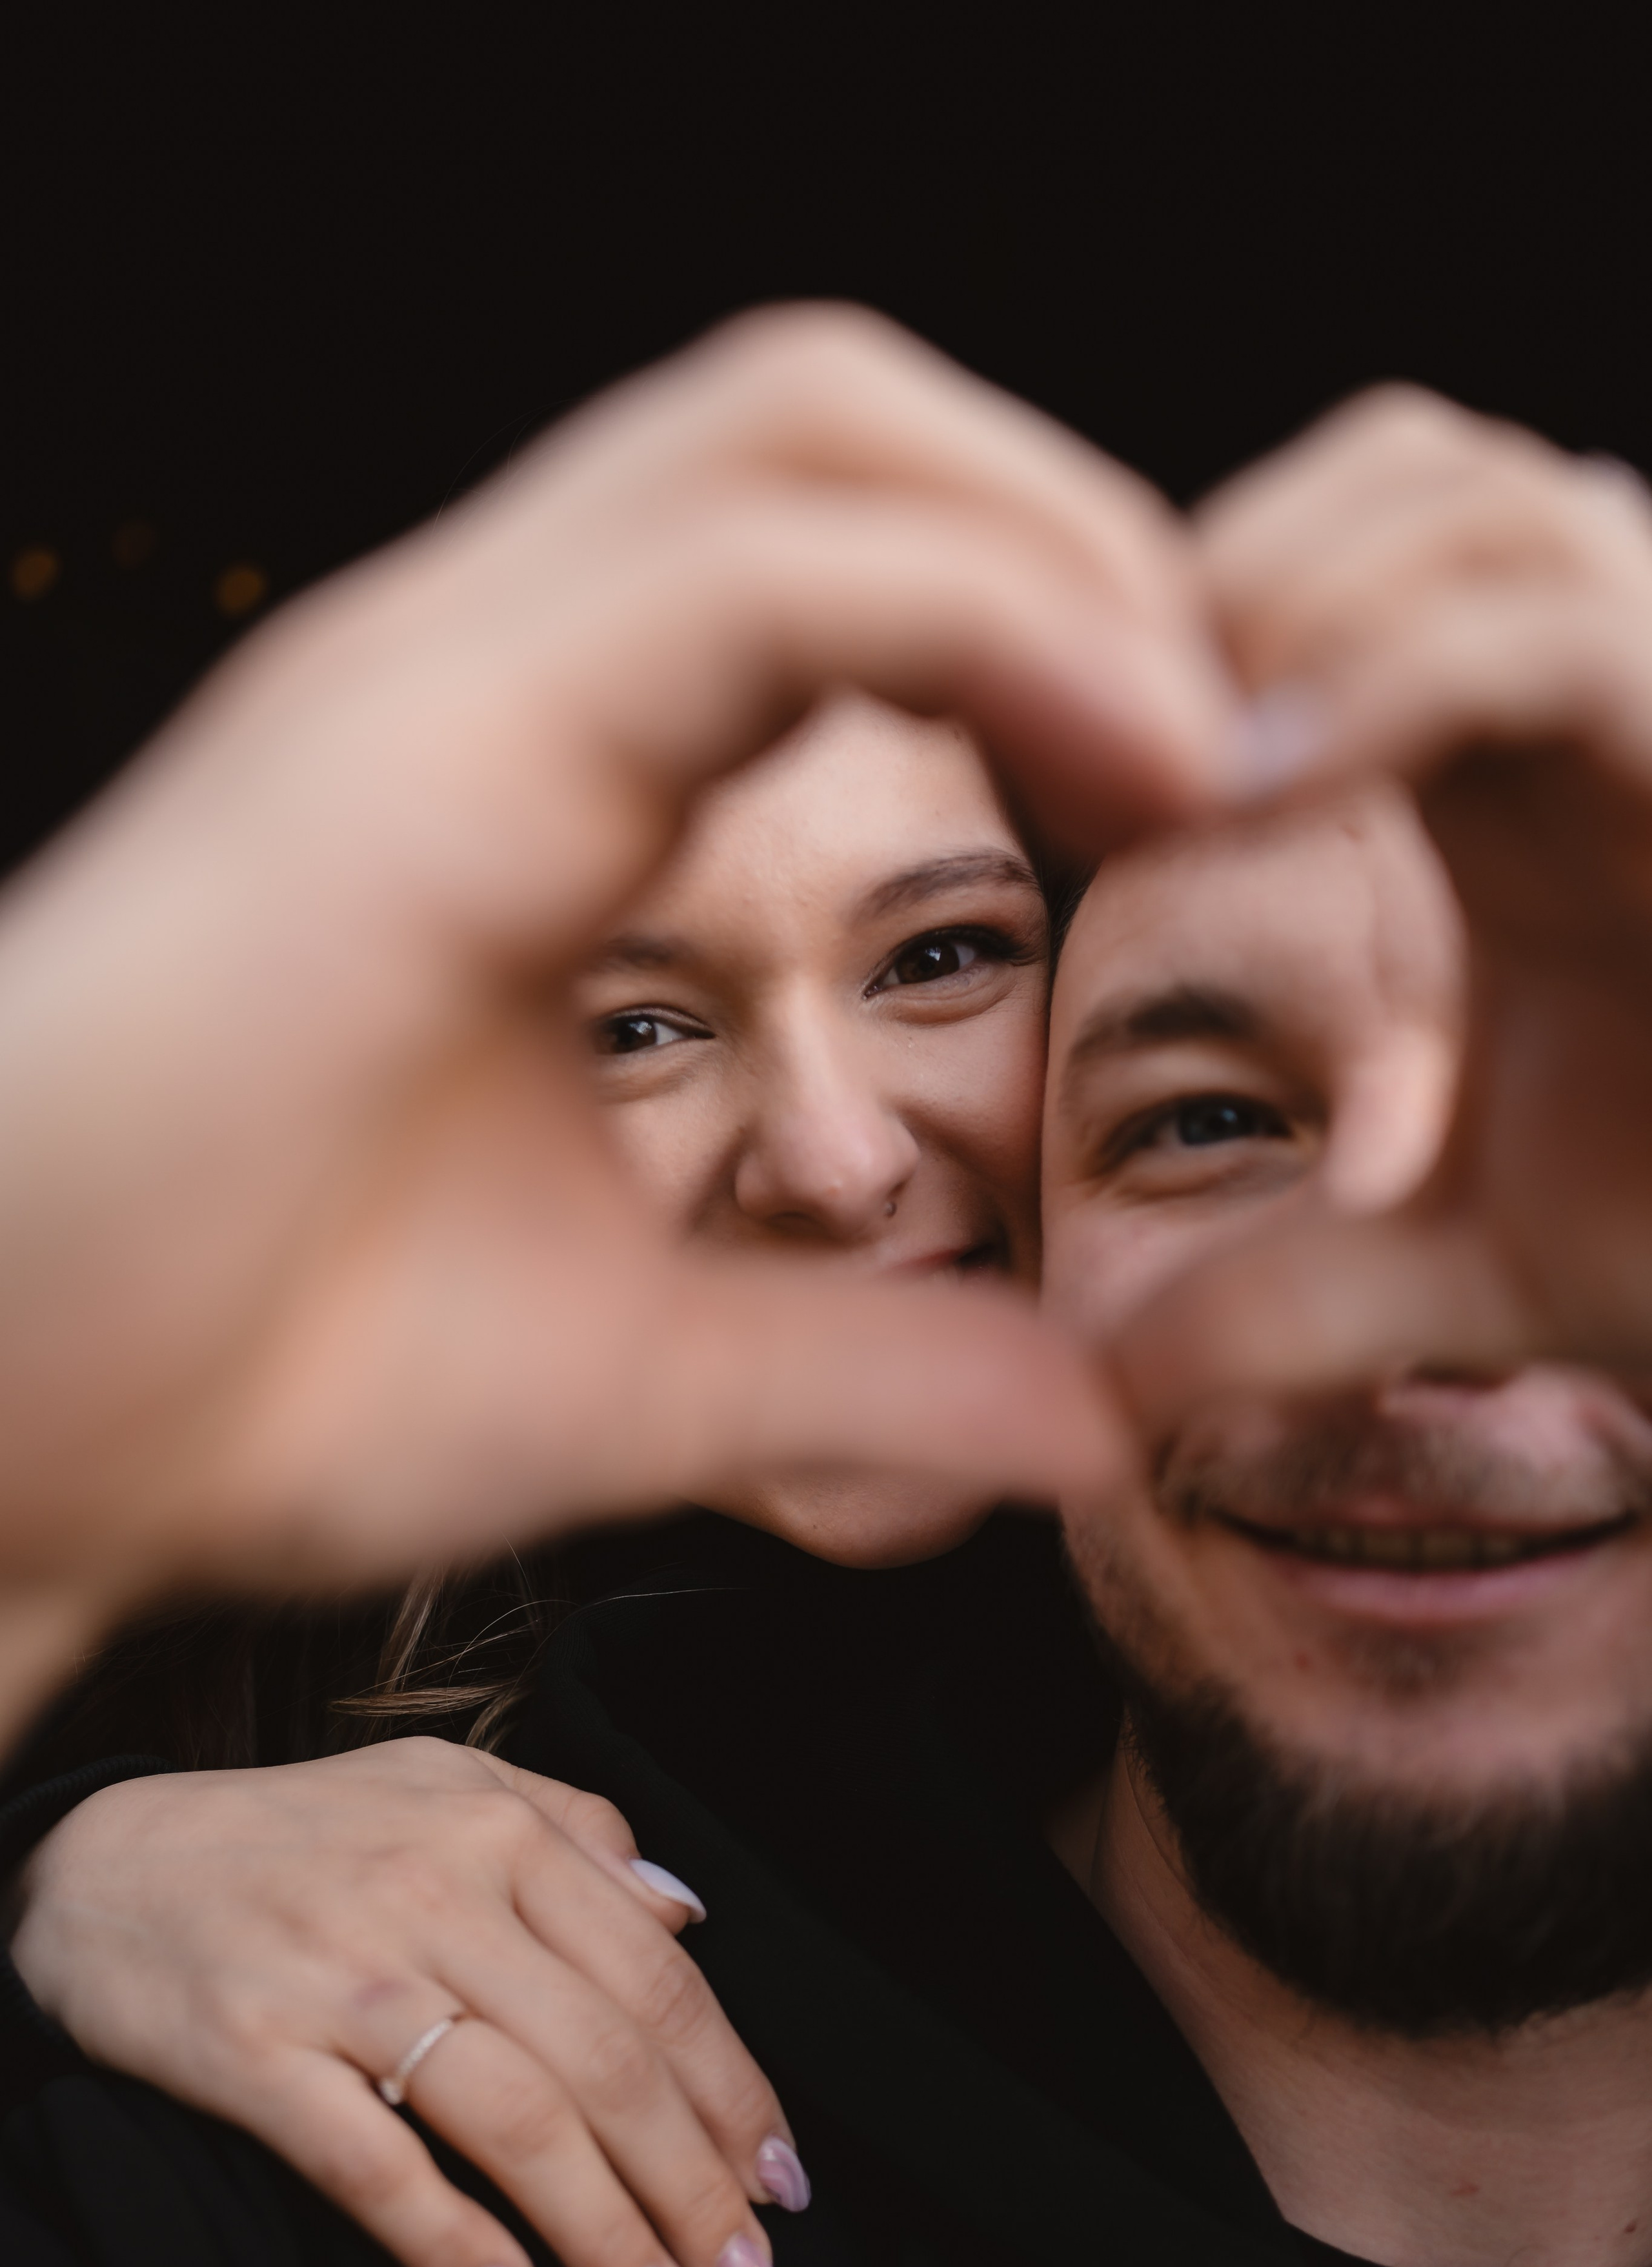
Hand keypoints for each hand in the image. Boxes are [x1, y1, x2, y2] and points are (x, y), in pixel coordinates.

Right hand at [0, 305, 1236, 1745]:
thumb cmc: (248, 1380)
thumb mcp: (646, 1374)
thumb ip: (869, 1370)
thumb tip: (1084, 1423)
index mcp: (529, 772)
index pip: (831, 556)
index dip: (1045, 627)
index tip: (1187, 798)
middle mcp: (484, 668)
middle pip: (832, 413)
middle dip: (1071, 523)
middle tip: (1225, 729)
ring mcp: (440, 673)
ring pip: (804, 419)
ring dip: (1053, 536)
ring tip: (1207, 735)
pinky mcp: (417, 736)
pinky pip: (762, 567)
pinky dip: (993, 617)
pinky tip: (1134, 760)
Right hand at [10, 1740, 801, 2266]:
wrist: (104, 1862)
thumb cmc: (295, 1832)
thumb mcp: (443, 1784)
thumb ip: (573, 1828)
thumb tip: (687, 1907)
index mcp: (497, 1831)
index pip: (657, 1980)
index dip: (733, 2090)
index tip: (784, 2182)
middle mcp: (436, 1896)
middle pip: (608, 2062)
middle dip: (696, 2187)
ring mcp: (346, 1976)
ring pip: (517, 2120)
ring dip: (606, 2233)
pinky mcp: (258, 2053)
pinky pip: (375, 2164)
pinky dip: (451, 2239)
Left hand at [1118, 387, 1651, 1413]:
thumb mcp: (1449, 1265)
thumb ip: (1275, 1300)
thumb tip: (1108, 1393)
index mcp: (1520, 766)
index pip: (1337, 551)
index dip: (1186, 620)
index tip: (1074, 780)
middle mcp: (1603, 689)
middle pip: (1395, 467)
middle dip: (1227, 579)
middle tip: (1124, 760)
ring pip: (1471, 492)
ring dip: (1292, 609)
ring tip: (1197, 792)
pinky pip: (1553, 624)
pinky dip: (1391, 676)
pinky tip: (1263, 798)